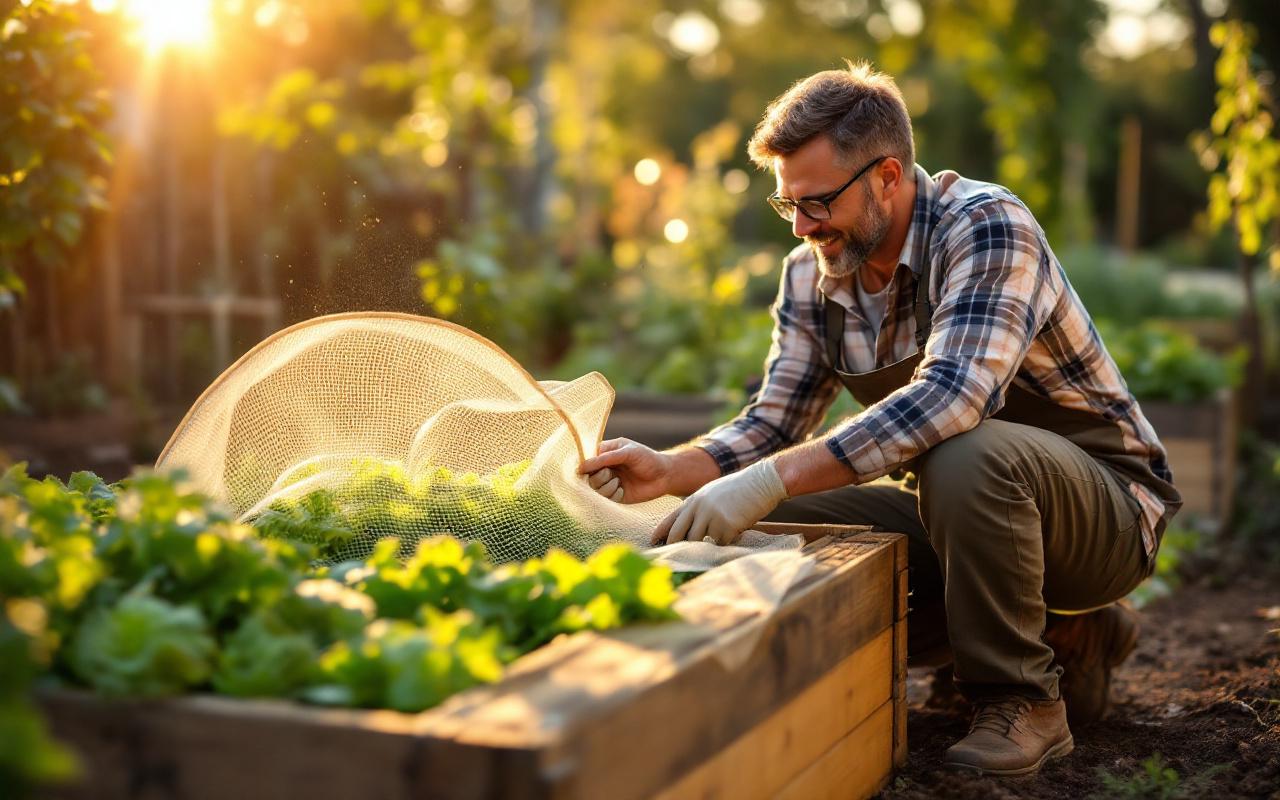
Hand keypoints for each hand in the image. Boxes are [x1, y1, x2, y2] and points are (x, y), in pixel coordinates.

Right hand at [579, 438, 673, 504]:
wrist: (665, 476)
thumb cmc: (647, 459)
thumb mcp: (627, 453)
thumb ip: (605, 458)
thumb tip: (581, 467)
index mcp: (605, 453)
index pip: (586, 459)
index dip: (586, 465)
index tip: (589, 468)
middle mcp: (605, 467)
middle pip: (588, 476)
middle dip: (598, 476)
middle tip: (610, 473)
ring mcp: (610, 482)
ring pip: (595, 488)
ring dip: (606, 486)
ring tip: (619, 482)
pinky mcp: (616, 495)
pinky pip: (605, 498)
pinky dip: (613, 494)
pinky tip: (623, 490)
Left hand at [650, 459, 787, 545]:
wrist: (761, 481)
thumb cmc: (739, 489)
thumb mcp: (712, 494)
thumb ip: (699, 509)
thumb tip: (689, 531)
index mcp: (693, 499)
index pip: (671, 519)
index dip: (661, 533)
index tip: (653, 544)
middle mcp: (699, 507)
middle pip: (679, 534)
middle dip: (675, 547)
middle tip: (674, 557)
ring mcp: (711, 516)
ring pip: (699, 541)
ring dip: (705, 545)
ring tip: (716, 540)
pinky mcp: (726, 525)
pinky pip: (720, 543)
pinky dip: (726, 542)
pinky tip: (736, 532)